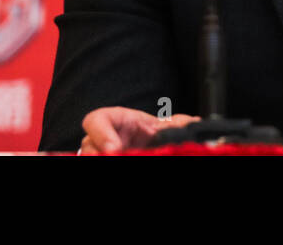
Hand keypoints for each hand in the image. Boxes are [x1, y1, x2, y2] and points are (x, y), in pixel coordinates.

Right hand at [78, 107, 199, 153]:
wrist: (146, 143)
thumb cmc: (148, 132)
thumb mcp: (160, 126)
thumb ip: (175, 123)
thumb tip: (195, 122)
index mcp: (113, 121)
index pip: (95, 120)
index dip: (101, 133)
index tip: (114, 149)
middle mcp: (100, 139)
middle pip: (87, 146)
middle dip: (96, 155)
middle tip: (114, 157)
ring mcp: (99, 152)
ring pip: (89, 157)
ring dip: (100, 159)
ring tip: (119, 158)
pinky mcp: (103, 158)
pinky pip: (96, 161)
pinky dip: (104, 161)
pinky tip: (123, 160)